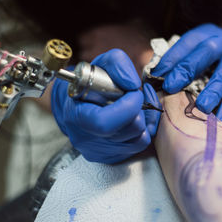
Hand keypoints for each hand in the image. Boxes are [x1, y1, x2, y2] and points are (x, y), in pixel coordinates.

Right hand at [51, 49, 160, 163]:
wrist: (80, 102)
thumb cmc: (91, 83)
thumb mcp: (101, 64)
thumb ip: (118, 64)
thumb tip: (133, 84)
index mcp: (77, 116)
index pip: (104, 123)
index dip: (128, 106)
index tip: (134, 91)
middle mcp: (87, 139)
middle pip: (129, 130)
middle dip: (140, 109)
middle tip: (136, 96)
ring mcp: (99, 152)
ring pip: (139, 139)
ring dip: (144, 118)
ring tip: (136, 105)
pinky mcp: (112, 157)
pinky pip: (139, 146)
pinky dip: (144, 129)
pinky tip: (137, 116)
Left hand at [151, 21, 221, 122]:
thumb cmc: (214, 50)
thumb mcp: (198, 44)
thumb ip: (179, 58)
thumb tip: (153, 78)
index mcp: (206, 34)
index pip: (187, 43)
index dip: (171, 58)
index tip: (156, 75)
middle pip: (206, 53)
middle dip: (187, 70)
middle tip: (171, 87)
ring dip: (212, 93)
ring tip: (201, 107)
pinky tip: (219, 121)